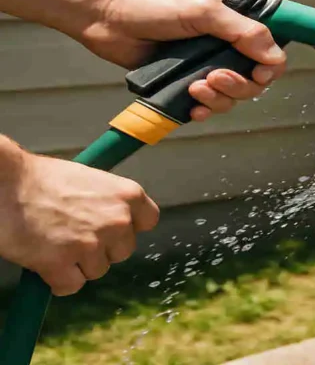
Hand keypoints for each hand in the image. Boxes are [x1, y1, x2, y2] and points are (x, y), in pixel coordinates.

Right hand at [0, 141, 158, 295]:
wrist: (5, 184)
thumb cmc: (42, 178)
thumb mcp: (89, 179)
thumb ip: (108, 202)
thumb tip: (115, 219)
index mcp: (129, 195)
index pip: (149, 221)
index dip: (130, 227)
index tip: (114, 228)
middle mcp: (118, 221)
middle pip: (123, 251)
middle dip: (102, 248)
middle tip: (74, 234)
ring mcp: (91, 244)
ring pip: (97, 270)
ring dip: (77, 264)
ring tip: (54, 242)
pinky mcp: (62, 264)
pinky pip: (71, 286)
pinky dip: (57, 280)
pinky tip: (44, 261)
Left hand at [80, 0, 286, 120]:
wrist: (107, 16)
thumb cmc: (152, 3)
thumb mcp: (205, 11)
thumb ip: (243, 32)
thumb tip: (274, 56)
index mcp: (234, 27)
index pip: (269, 55)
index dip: (268, 69)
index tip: (257, 74)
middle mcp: (222, 49)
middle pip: (252, 83)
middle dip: (237, 86)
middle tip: (213, 78)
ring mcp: (203, 69)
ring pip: (229, 98)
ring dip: (217, 100)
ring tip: (193, 88)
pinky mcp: (182, 86)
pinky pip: (205, 107)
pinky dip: (203, 110)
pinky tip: (192, 108)